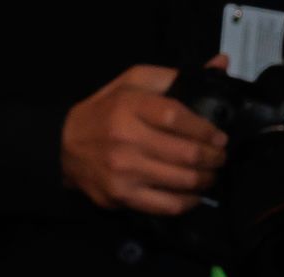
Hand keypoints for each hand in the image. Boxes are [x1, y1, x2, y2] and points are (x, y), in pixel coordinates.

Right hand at [60, 55, 228, 214]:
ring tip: (211, 172)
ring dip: (208, 178)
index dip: (206, 130)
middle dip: (214, 157)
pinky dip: (191, 200)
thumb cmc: (106, 112)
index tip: (220, 137)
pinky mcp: (123, 196)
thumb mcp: (132, 83)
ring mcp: (124, 171)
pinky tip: (194, 192)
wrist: (63, 145)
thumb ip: (174, 76)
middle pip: (188, 153)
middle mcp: (126, 139)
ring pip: (184, 180)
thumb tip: (221, 65)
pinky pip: (170, 205)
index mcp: (128, 106)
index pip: (177, 117)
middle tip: (220, 156)